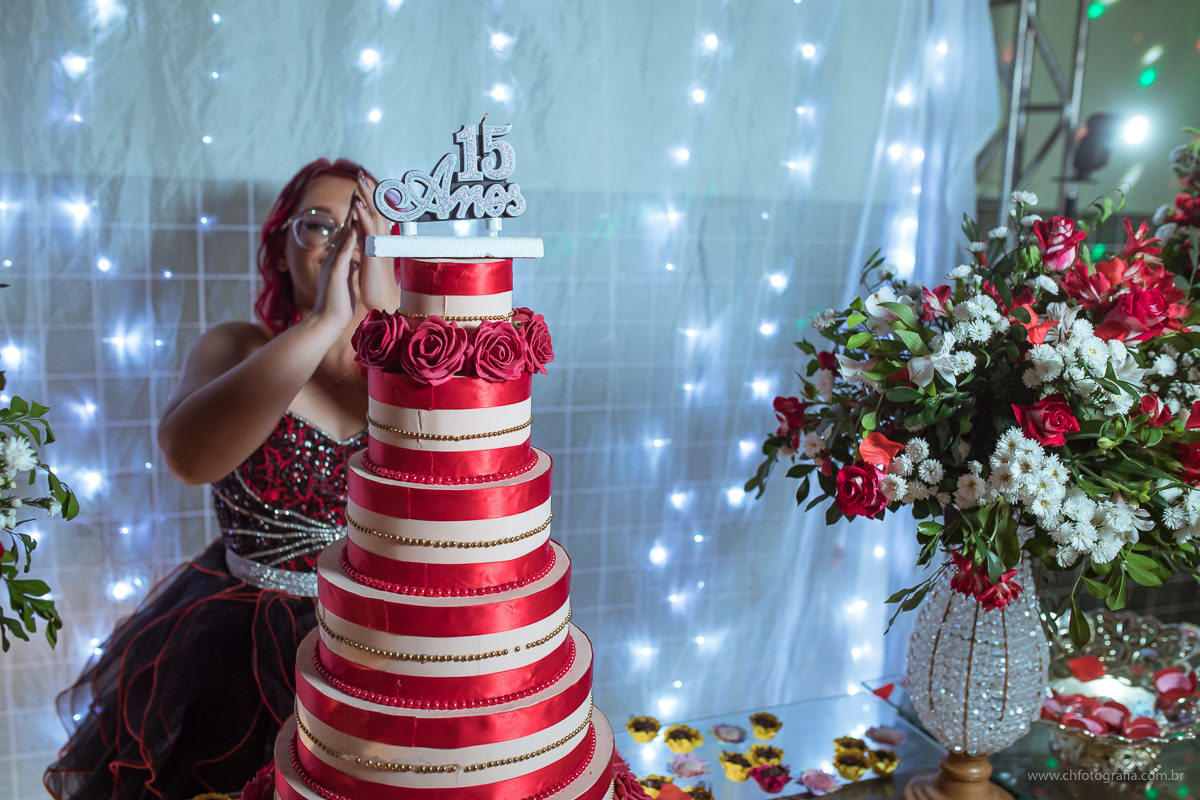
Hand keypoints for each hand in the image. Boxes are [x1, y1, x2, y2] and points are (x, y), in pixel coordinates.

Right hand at [309, 199, 360, 332]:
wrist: (327, 321)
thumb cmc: (337, 304)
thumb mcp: (346, 281)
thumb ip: (349, 269)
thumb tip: (354, 262)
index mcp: (340, 261)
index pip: (349, 236)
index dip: (356, 219)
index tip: (363, 203)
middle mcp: (335, 259)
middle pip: (345, 230)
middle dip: (352, 210)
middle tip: (358, 189)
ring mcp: (334, 264)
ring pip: (343, 237)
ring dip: (350, 218)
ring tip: (356, 199)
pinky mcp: (336, 273)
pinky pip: (343, 253)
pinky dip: (348, 240)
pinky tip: (354, 228)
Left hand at [355, 174, 403, 312]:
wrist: (380, 301)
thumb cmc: (373, 286)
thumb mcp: (367, 261)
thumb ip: (364, 248)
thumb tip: (359, 240)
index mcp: (376, 242)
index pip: (373, 214)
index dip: (369, 198)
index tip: (363, 182)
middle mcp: (380, 240)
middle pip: (376, 209)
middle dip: (369, 191)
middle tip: (362, 172)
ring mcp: (378, 246)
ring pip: (374, 215)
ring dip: (367, 197)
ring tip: (360, 179)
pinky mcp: (373, 254)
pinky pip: (368, 231)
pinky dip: (363, 215)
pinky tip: (357, 203)